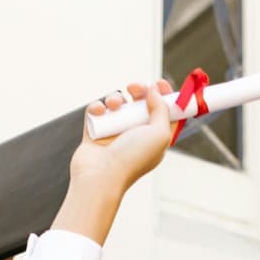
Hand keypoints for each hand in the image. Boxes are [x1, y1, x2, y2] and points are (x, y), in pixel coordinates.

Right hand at [66, 80, 177, 200]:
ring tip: (114, 105)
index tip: (160, 83)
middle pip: (140, 105)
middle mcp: (135, 135)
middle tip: (135, 88)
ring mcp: (114, 134)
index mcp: (154, 138)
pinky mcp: (95, 132)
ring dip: (116, 99)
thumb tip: (155, 91)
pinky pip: (97, 111)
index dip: (165, 97)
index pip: (163, 114)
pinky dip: (98, 107)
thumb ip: (161, 110)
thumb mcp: (159, 134)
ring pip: (117, 106)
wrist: (101, 176)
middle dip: (138, 91)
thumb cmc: (132, 159)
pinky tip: (99, 111)